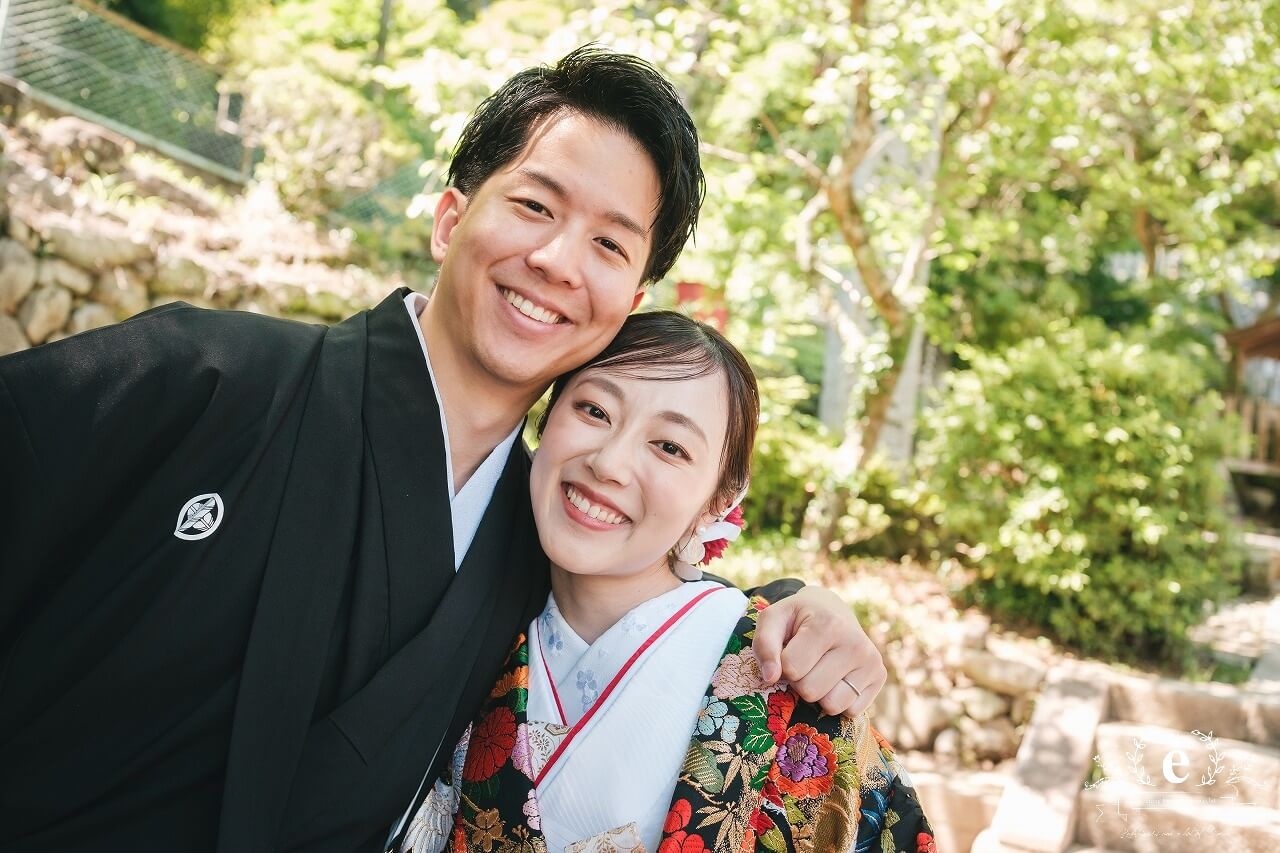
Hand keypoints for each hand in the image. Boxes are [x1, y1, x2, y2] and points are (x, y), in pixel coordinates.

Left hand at [751, 585, 885, 716]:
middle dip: (800, 681)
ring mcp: (872, 661)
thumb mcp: (774, 619)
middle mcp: (856, 644)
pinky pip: (849, 712)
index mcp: (828, 625)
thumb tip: (770, 677)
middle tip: (806, 660)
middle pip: (810, 691)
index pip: (792, 669)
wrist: (831, 609)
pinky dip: (838, 700)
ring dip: (819, 694)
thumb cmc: (798, 618)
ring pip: (831, 706)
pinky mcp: (879, 677)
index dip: (783, 664)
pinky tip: (837, 676)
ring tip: (821, 669)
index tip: (790, 649)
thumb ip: (764, 645)